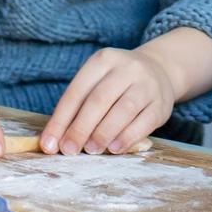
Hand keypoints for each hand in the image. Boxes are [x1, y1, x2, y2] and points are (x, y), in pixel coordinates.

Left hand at [43, 46, 175, 154]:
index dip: (61, 120)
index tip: (49, 144)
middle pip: (99, 100)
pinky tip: (114, 149)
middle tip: (69, 150)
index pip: (77, 91)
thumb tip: (56, 141)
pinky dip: (127, 137)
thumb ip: (79, 107)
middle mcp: (126, 68)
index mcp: (103, 60)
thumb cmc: (117, 84)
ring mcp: (147, 84)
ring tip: (91, 150)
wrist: (159, 70)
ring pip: (123, 110)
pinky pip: (144, 122)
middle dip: (80, 128)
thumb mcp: (97, 82)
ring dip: (103, 133)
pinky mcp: (161, 104)